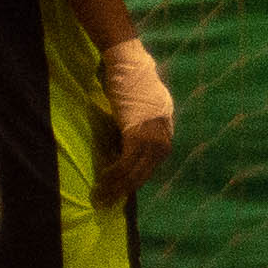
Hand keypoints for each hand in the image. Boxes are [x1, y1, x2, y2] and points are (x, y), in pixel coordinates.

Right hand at [98, 33, 178, 191]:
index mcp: (167, 131)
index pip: (153, 165)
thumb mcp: (141, 110)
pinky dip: (115, 173)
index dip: (136, 181)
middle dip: (126, 190)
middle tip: (107, 203)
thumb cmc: (131, 83)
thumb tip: (126, 147)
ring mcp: (152, 134)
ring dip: (117, 186)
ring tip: (101, 196)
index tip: (121, 193)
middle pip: (146, 172)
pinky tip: (104, 181)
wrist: (129, 65)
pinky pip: (126, 160)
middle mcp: (164, 135)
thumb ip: (140, 127)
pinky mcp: (137, 132)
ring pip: (135, 170)